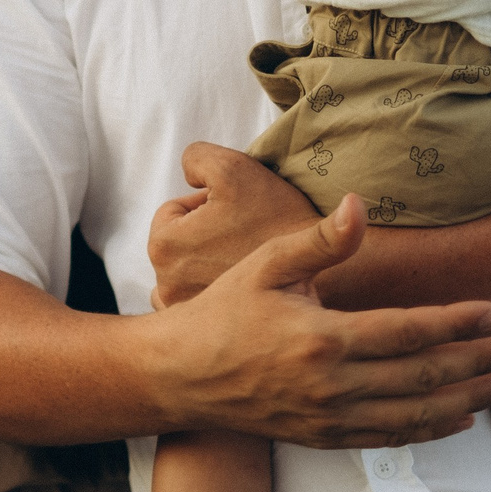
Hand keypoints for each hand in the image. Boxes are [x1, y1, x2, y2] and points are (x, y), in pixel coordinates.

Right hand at [143, 194, 490, 448]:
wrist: (181, 377)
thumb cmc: (223, 312)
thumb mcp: (266, 264)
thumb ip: (321, 241)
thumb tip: (360, 205)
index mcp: (322, 338)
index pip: (409, 331)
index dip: (457, 322)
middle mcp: (332, 385)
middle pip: (424, 375)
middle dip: (477, 361)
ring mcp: (330, 418)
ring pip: (416, 414)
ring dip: (467, 400)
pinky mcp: (324, 438)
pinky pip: (391, 437)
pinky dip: (431, 429)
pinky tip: (460, 418)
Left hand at [148, 140, 321, 306]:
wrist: (326, 264)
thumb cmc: (276, 215)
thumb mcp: (231, 168)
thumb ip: (196, 158)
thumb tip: (188, 174)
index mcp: (164, 247)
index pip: (173, 211)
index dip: (206, 202)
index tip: (238, 209)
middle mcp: (166, 287)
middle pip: (181, 244)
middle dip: (206, 234)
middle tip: (244, 232)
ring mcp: (187, 313)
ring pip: (190, 274)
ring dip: (210, 265)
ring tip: (245, 259)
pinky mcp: (212, 332)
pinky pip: (204, 305)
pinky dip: (220, 294)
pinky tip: (248, 286)